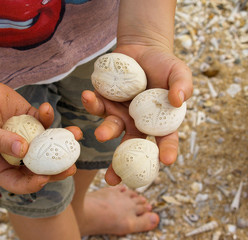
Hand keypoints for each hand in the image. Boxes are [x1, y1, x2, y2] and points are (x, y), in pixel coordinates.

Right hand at [0, 79, 81, 193]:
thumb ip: (0, 141)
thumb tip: (23, 151)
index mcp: (0, 165)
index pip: (17, 182)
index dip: (31, 184)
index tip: (44, 179)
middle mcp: (16, 154)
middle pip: (38, 167)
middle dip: (56, 169)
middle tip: (71, 167)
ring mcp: (25, 137)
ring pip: (47, 144)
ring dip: (62, 141)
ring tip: (75, 134)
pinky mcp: (31, 120)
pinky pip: (43, 121)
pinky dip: (48, 116)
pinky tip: (46, 108)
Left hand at [82, 45, 192, 185]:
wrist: (142, 49)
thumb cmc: (163, 64)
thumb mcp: (179, 71)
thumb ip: (182, 85)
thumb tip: (179, 100)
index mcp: (158, 121)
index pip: (164, 139)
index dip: (166, 150)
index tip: (166, 161)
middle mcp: (137, 121)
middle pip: (130, 145)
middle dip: (120, 164)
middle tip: (113, 179)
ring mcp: (119, 111)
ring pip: (111, 127)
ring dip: (106, 132)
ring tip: (101, 136)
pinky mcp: (105, 100)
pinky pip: (97, 105)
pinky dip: (92, 103)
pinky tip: (88, 96)